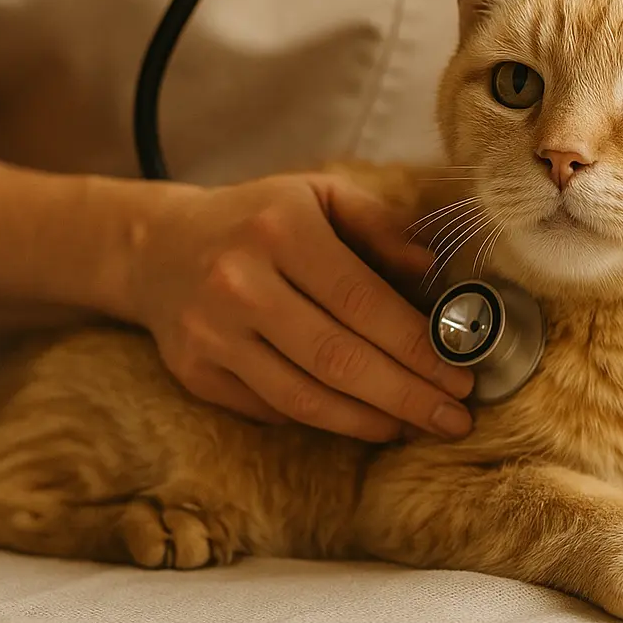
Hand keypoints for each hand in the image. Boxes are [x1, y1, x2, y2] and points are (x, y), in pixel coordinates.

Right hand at [129, 173, 473, 442]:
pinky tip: (364, 420)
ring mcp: (211, 334)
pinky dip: (325, 421)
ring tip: (416, 425)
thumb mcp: (320, 196)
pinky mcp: (195, 374)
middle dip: (407, 396)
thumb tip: (437, 271)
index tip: (462, 373)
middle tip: (455, 418)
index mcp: (281, 231)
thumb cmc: (261, 218)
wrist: (159, 247)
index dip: (417, 345)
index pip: (362, 301)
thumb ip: (382, 227)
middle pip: (338, 359)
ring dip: (370, 422)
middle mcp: (239, 283)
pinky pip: (272, 410)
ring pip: (304, 398)